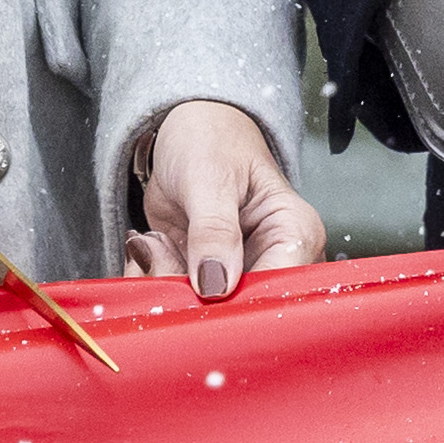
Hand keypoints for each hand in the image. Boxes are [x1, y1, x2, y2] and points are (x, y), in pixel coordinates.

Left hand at [125, 99, 328, 299]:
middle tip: (161, 254)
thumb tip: (216, 284)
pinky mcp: (203, 279)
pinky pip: (177, 300)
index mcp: (294, 233)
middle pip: (239, 309)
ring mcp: (235, 273)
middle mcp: (272, 260)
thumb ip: (214, 230)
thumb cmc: (211, 139)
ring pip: (202, 311)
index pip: (279, 288)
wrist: (183, 131)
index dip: (239, 301)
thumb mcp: (210, 177)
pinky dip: (153, 281)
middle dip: (190, 294)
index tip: (196, 292)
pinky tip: (149, 250)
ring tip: (155, 241)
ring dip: (165, 284)